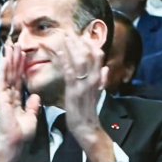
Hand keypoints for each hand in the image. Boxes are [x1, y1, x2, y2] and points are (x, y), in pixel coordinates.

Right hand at [0, 48, 40, 161]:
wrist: (15, 143)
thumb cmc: (22, 134)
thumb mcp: (31, 117)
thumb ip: (32, 106)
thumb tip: (35, 96)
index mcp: (16, 99)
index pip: (19, 79)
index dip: (21, 66)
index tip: (23, 54)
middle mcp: (8, 95)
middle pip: (12, 73)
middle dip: (14, 58)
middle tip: (15, 43)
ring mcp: (3, 96)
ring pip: (7, 73)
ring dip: (9, 59)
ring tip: (10, 44)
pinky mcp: (1, 98)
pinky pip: (3, 80)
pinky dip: (4, 68)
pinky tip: (6, 57)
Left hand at [57, 24, 112, 161]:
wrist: (88, 128)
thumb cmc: (89, 112)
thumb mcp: (98, 94)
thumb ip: (102, 80)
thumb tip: (106, 68)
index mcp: (99, 78)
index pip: (97, 55)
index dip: (89, 44)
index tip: (80, 36)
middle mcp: (94, 78)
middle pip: (88, 53)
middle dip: (78, 41)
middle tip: (67, 32)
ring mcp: (84, 83)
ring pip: (78, 59)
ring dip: (69, 47)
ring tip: (61, 37)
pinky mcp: (74, 90)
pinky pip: (68, 70)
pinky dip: (62, 59)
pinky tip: (55, 51)